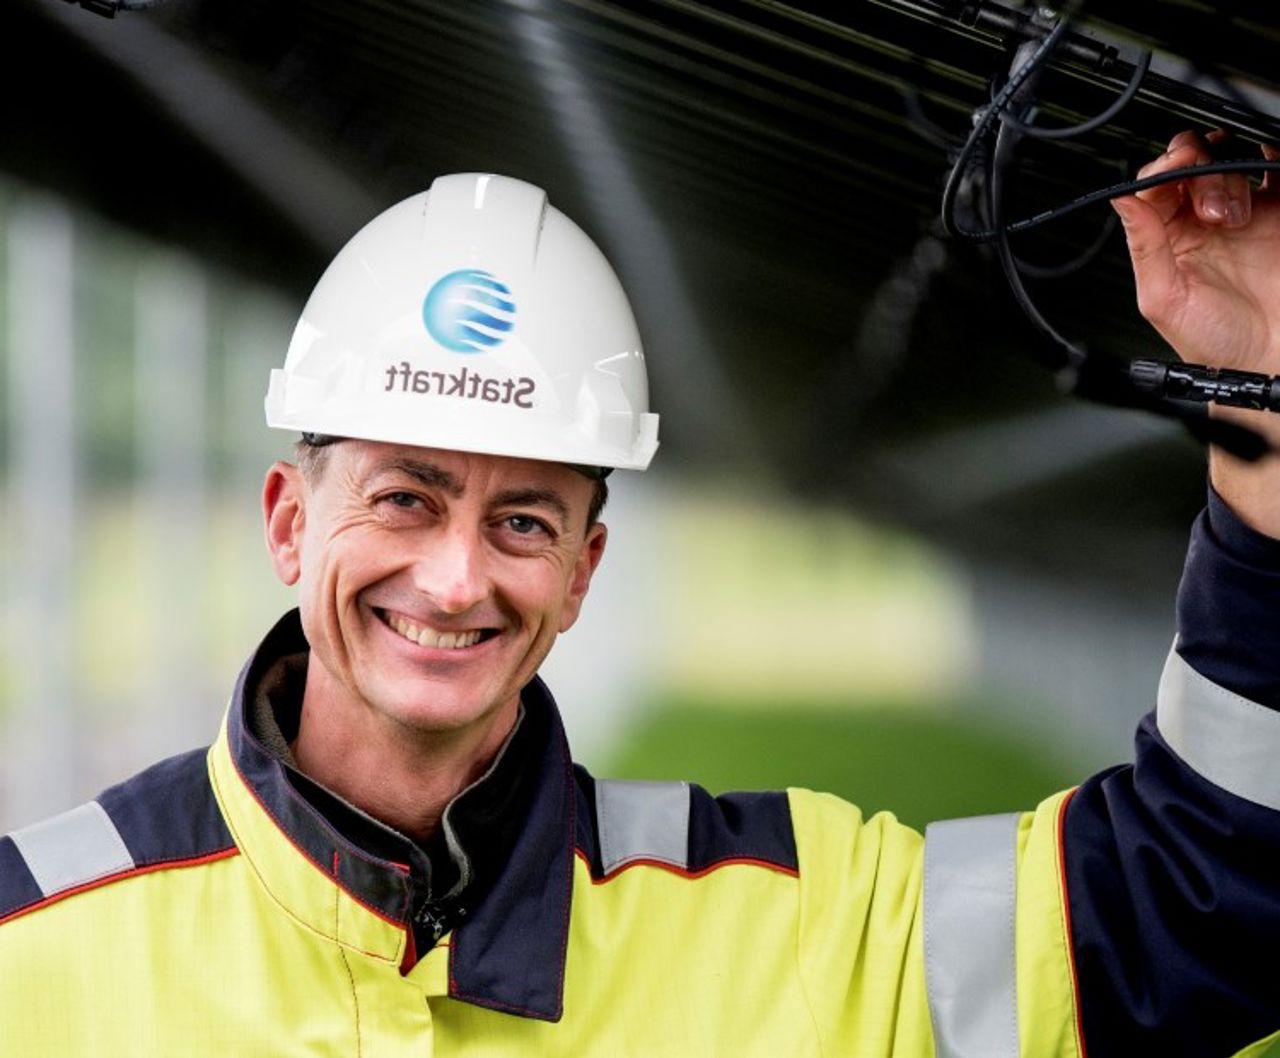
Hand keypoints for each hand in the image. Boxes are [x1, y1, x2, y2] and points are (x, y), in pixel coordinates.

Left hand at [1113, 130, 1279, 536]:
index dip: (1163, 171)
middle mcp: (1200, 225)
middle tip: (1210, 208)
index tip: (1176, 169)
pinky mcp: (1279, 213)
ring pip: (1229, 166)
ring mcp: (1243, 215)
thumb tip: (1120, 199)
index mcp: (1166, 241)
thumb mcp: (1164, 298)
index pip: (1155, 188)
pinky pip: (1272, 169)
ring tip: (1233, 219)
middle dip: (1198, 172)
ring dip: (1228, 179)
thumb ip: (1144, 245)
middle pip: (1192, 169)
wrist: (1267, 360)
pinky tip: (1263, 165)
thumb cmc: (1214, 343)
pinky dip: (1266, 156)